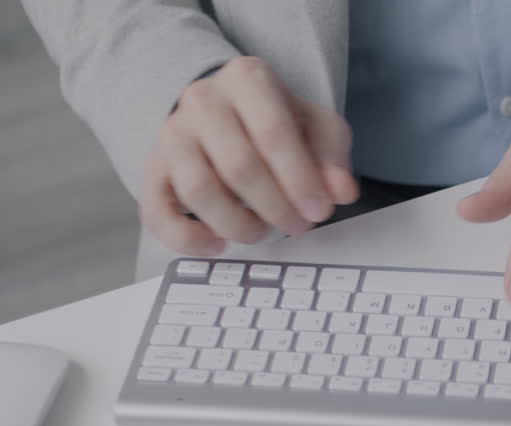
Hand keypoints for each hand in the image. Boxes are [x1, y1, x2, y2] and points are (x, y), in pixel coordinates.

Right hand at [140, 56, 358, 255]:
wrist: (226, 110)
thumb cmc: (277, 121)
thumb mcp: (316, 126)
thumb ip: (333, 157)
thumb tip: (341, 193)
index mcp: (247, 79)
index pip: (273, 132)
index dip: (300, 179)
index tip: (320, 211)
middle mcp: (202, 101)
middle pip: (238, 165)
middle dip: (276, 207)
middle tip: (300, 226)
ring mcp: (171, 135)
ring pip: (198, 190)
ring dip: (238, 224)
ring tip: (264, 231)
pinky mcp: (153, 171)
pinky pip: (157, 213)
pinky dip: (187, 239)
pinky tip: (218, 245)